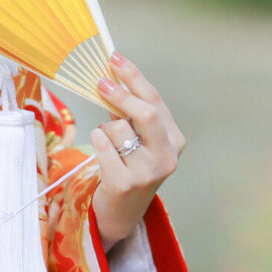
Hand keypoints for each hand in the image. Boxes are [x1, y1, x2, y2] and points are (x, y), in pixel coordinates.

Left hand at [88, 52, 185, 247]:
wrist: (123, 212)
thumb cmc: (129, 167)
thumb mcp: (140, 141)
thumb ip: (132, 114)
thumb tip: (111, 77)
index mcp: (174, 141)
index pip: (155, 101)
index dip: (134, 77)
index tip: (115, 59)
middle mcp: (167, 157)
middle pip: (145, 113)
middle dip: (121, 94)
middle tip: (100, 81)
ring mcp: (148, 173)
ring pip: (117, 129)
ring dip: (105, 129)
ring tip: (109, 145)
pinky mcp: (125, 183)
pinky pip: (102, 145)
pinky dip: (96, 141)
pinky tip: (103, 154)